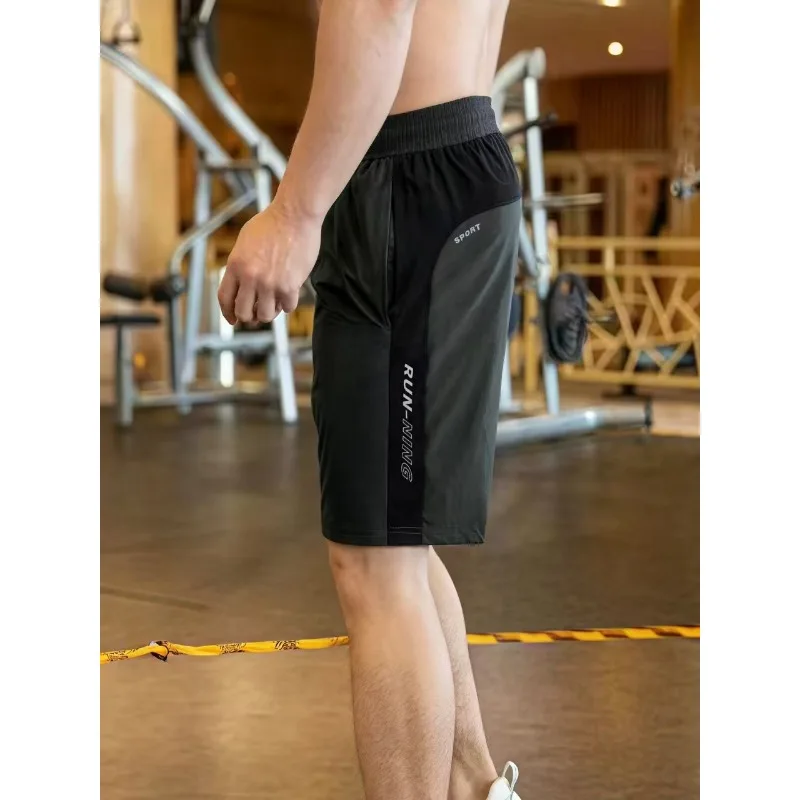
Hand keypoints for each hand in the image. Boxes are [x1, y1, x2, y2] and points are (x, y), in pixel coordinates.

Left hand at [218, 202, 320, 325]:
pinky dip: (287, 304)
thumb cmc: (271, 224)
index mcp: (236, 265)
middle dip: (249, 316)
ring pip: (265, 315)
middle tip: (255, 314)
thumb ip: (240, 264)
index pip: (225, 298)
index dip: (228, 313)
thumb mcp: (244, 241)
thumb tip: (240, 284)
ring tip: (273, 304)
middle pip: (244, 312)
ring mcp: (270, 283)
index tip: (233, 319)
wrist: (294, 215)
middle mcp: (250, 277)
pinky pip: (287, 307)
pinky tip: (288, 295)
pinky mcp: (289, 286)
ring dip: (269, 312)